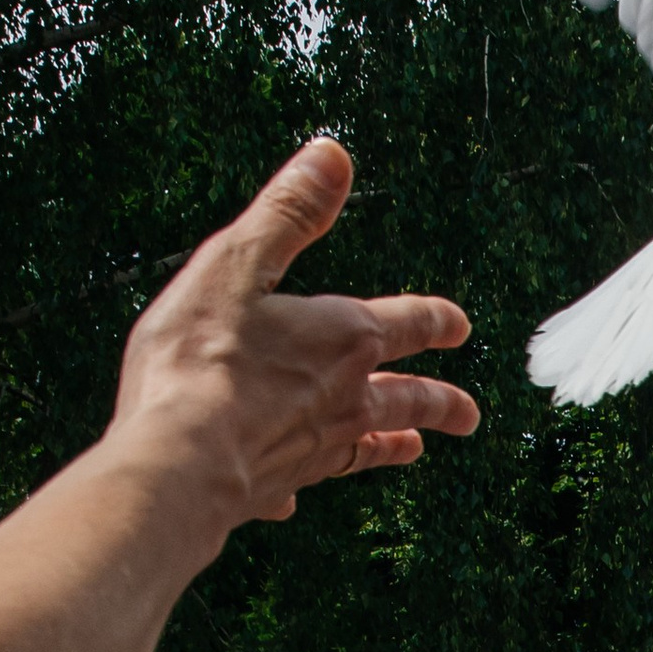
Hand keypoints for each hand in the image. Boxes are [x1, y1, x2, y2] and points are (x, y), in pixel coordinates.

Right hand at [105, 138, 476, 537]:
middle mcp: (345, 400)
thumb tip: (334, 155)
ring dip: (394, 445)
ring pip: (369, 446)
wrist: (183, 460)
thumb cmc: (202, 357)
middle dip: (440, 402)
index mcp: (343, 340)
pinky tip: (295, 496)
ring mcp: (317, 449)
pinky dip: (302, 480)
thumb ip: (288, 212)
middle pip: (407, 399)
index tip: (460, 327)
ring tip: (414, 448)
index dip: (435, 321)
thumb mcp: (240, 263)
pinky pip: (301, 481)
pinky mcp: (279, 485)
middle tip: (469, 414)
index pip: (407, 324)